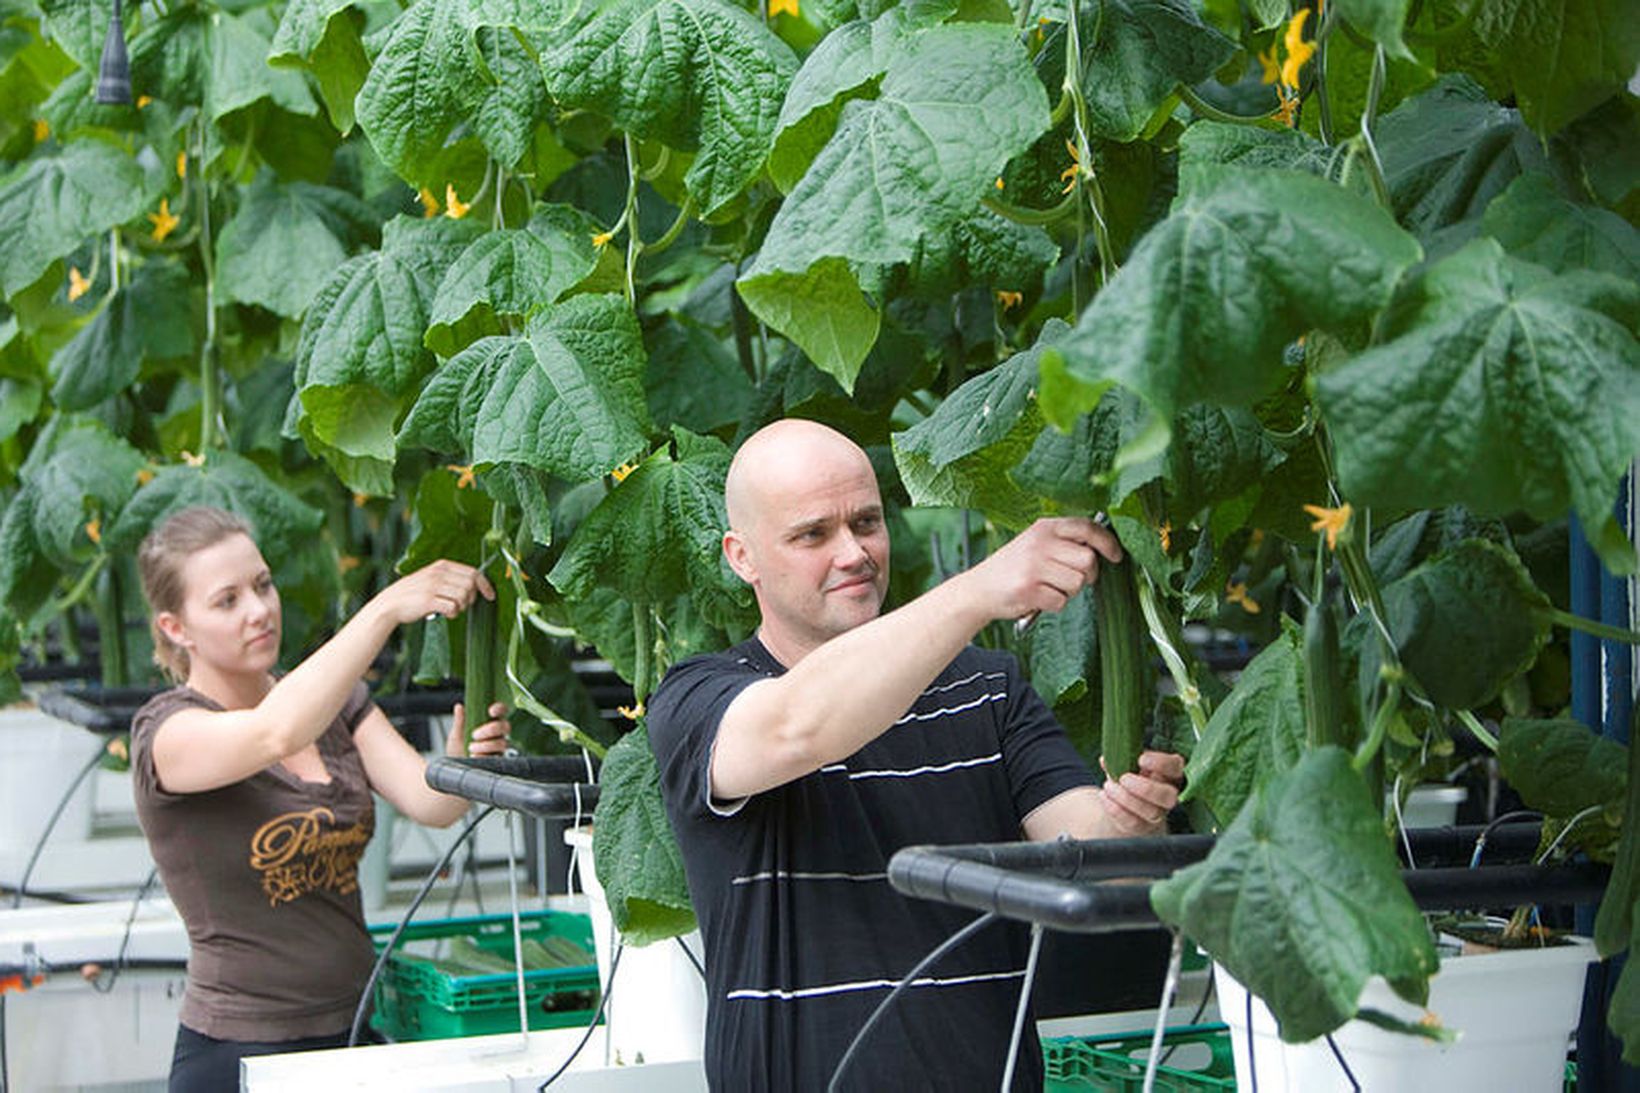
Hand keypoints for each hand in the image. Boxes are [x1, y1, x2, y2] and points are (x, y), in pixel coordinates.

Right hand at [372, 559, 494, 626]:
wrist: (389, 604)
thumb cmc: (414, 594)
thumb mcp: (431, 578)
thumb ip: (450, 578)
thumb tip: (475, 585)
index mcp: (441, 565)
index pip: (473, 572)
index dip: (485, 584)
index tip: (490, 595)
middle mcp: (438, 573)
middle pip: (471, 585)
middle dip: (471, 598)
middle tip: (462, 605)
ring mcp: (433, 586)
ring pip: (464, 596)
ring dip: (461, 607)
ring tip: (450, 609)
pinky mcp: (429, 600)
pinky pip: (453, 607)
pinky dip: (453, 613)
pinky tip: (444, 613)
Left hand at [448, 702, 511, 757]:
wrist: (455, 767)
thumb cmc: (458, 749)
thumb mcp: (456, 734)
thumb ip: (460, 721)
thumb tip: (459, 707)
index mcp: (489, 722)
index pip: (501, 711)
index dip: (500, 708)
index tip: (491, 711)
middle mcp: (497, 734)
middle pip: (505, 726)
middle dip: (491, 729)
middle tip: (474, 735)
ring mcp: (498, 747)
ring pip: (502, 743)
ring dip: (485, 745)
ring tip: (471, 747)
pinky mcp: (497, 759)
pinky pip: (497, 757)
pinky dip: (484, 756)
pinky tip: (474, 756)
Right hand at [965, 517, 1123, 621]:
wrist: (979, 589)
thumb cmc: (1014, 568)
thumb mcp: (1036, 543)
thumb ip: (1064, 542)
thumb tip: (1103, 548)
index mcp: (1044, 527)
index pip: (1087, 528)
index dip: (1107, 542)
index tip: (1116, 556)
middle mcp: (1039, 543)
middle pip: (1088, 560)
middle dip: (1086, 575)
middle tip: (1070, 579)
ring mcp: (1033, 566)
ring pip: (1077, 583)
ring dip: (1068, 592)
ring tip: (1048, 587)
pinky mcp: (1028, 589)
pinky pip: (1061, 601)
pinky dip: (1053, 604)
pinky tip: (1038, 597)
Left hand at [1098, 750, 1184, 835]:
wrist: (1128, 803)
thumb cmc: (1132, 776)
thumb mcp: (1129, 763)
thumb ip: (1121, 758)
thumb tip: (1106, 760)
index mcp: (1170, 773)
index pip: (1174, 766)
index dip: (1160, 763)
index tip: (1141, 759)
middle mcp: (1169, 795)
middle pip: (1168, 796)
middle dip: (1146, 788)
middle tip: (1124, 779)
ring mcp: (1158, 813)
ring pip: (1151, 812)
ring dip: (1126, 798)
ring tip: (1108, 786)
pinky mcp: (1144, 826)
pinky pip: (1134, 823)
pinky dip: (1116, 809)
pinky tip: (1104, 796)